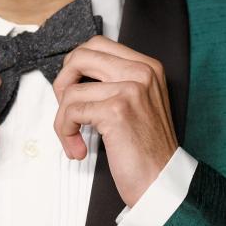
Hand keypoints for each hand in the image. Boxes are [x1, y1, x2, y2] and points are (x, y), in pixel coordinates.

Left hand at [51, 36, 177, 206]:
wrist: (163, 181)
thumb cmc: (147, 149)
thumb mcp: (138, 103)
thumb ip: (114, 81)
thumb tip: (73, 73)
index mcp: (147, 66)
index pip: (98, 44)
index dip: (76, 65)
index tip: (73, 89)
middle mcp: (142, 72)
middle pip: (81, 56)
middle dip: (62, 83)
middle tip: (66, 108)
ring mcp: (130, 89)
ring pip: (71, 90)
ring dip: (62, 119)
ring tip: (73, 138)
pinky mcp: (116, 110)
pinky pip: (72, 112)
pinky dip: (66, 132)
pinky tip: (78, 148)